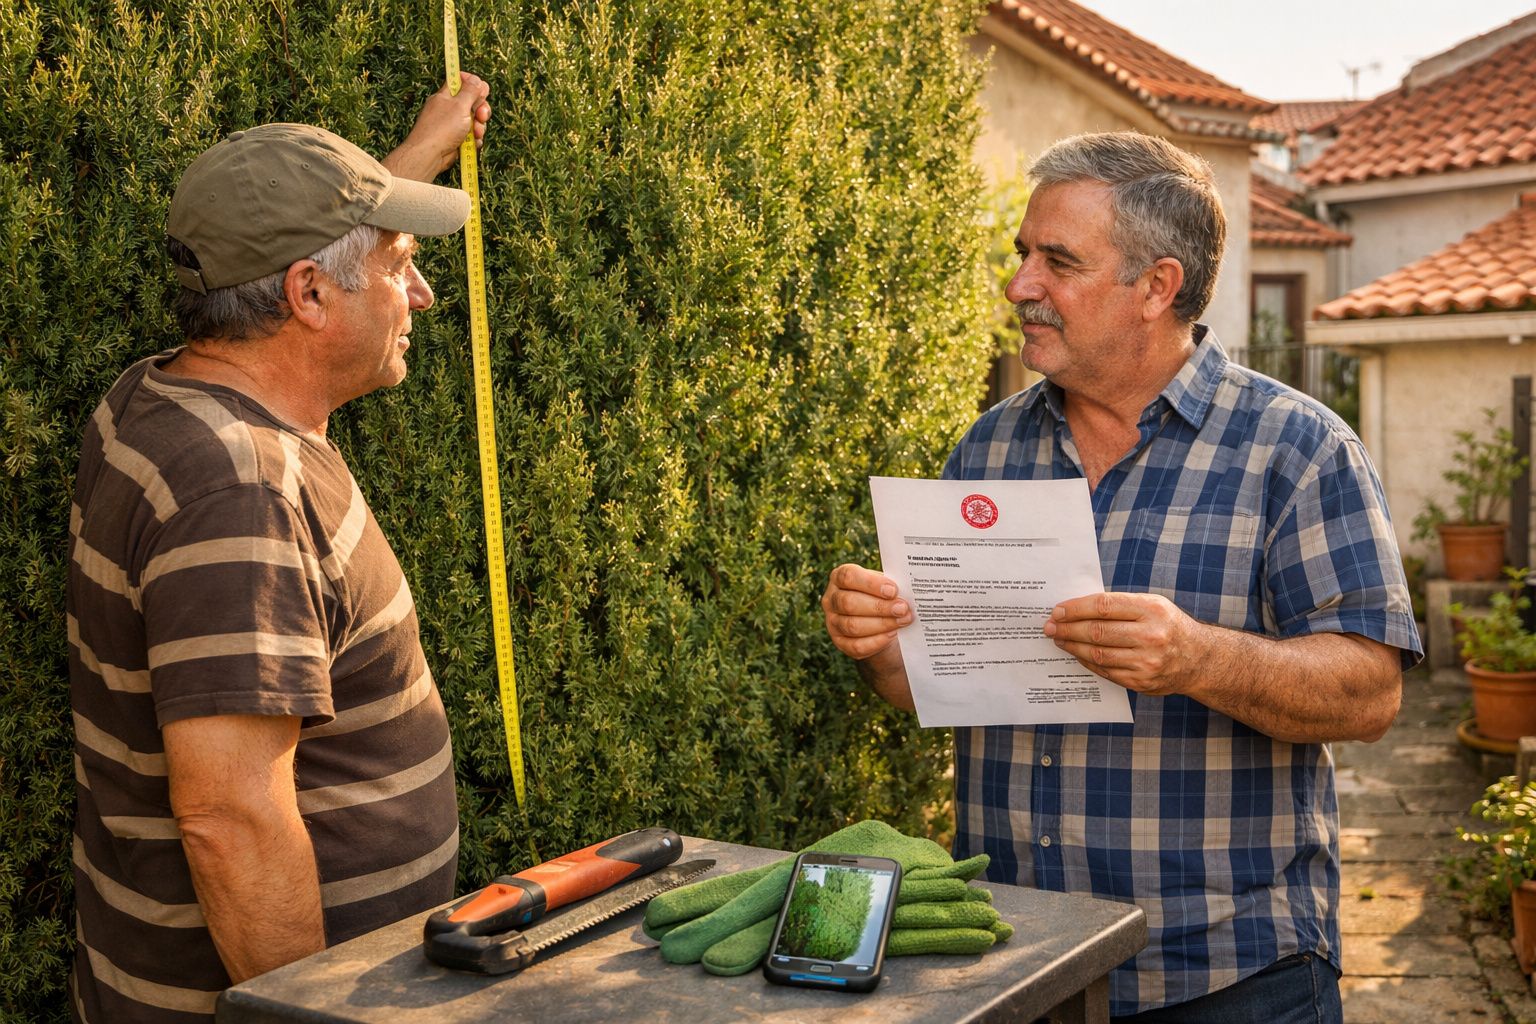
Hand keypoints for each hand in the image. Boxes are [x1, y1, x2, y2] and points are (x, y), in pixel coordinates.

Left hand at [381, 71, 491, 182]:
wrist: (430, 154)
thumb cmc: (442, 128)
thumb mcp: (459, 105)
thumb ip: (470, 91)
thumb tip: (477, 80)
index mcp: (446, 95)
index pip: (460, 81)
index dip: (473, 84)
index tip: (481, 91)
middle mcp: (449, 108)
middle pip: (472, 102)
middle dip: (481, 109)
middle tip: (481, 115)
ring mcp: (452, 124)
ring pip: (474, 120)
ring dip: (479, 127)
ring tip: (475, 133)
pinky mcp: (456, 139)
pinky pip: (471, 135)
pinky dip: (474, 139)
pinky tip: (472, 143)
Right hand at [821, 563, 911, 662]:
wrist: (877, 621)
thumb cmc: (881, 596)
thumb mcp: (883, 585)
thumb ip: (890, 587)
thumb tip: (907, 591)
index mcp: (839, 578)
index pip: (848, 577)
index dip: (871, 583)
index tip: (893, 590)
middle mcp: (831, 599)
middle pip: (849, 603)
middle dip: (879, 607)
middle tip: (902, 608)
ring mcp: (832, 622)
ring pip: (852, 626)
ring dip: (882, 624)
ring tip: (903, 620)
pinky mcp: (839, 642)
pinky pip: (856, 646)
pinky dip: (877, 641)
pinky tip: (892, 634)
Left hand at [1042, 591, 1202, 695]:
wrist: (1198, 659)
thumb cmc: (1168, 626)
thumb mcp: (1153, 605)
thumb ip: (1120, 605)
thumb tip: (1076, 608)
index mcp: (1152, 610)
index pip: (1103, 606)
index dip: (1075, 608)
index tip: (1057, 610)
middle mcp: (1151, 636)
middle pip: (1097, 631)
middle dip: (1067, 628)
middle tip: (1049, 627)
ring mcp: (1146, 662)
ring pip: (1097, 653)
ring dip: (1072, 646)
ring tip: (1059, 639)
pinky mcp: (1141, 681)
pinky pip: (1105, 670)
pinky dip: (1086, 661)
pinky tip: (1076, 653)